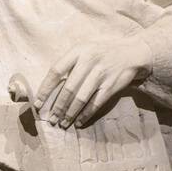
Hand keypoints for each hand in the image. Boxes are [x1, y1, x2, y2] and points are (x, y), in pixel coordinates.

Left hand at [35, 33, 153, 127]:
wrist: (133, 51)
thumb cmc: (103, 50)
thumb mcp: (85, 47)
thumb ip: (70, 62)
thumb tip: (51, 85)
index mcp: (78, 51)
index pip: (56, 71)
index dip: (45, 89)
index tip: (38, 103)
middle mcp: (88, 61)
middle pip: (68, 89)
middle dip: (58, 107)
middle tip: (52, 119)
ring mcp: (101, 74)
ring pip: (80, 98)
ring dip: (70, 113)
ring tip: (63, 123)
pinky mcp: (111, 85)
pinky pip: (95, 104)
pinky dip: (85, 114)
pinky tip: (79, 122)